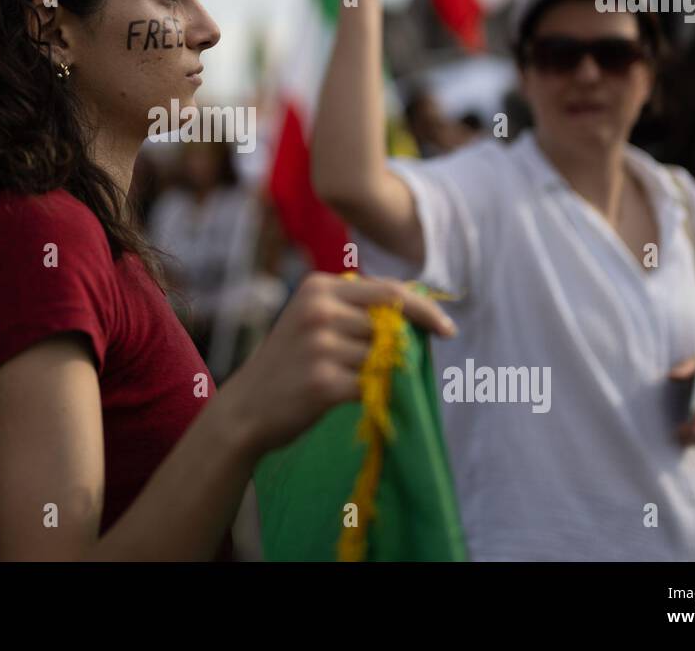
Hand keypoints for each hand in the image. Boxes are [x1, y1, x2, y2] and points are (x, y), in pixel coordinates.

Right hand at [221, 272, 454, 455]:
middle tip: (397, 365)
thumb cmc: (289, 364)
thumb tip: (420, 310)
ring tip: (351, 381)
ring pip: (382, 358)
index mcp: (318, 287)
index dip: (424, 309)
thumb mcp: (314, 321)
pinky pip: (372, 386)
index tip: (447, 329)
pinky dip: (373, 394)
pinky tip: (351, 397)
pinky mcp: (323, 382)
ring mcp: (320, 346)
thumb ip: (357, 310)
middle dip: (401, 347)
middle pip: (389, 325)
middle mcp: (319, 311)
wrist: (247, 408)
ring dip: (380, 374)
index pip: (389, 291)